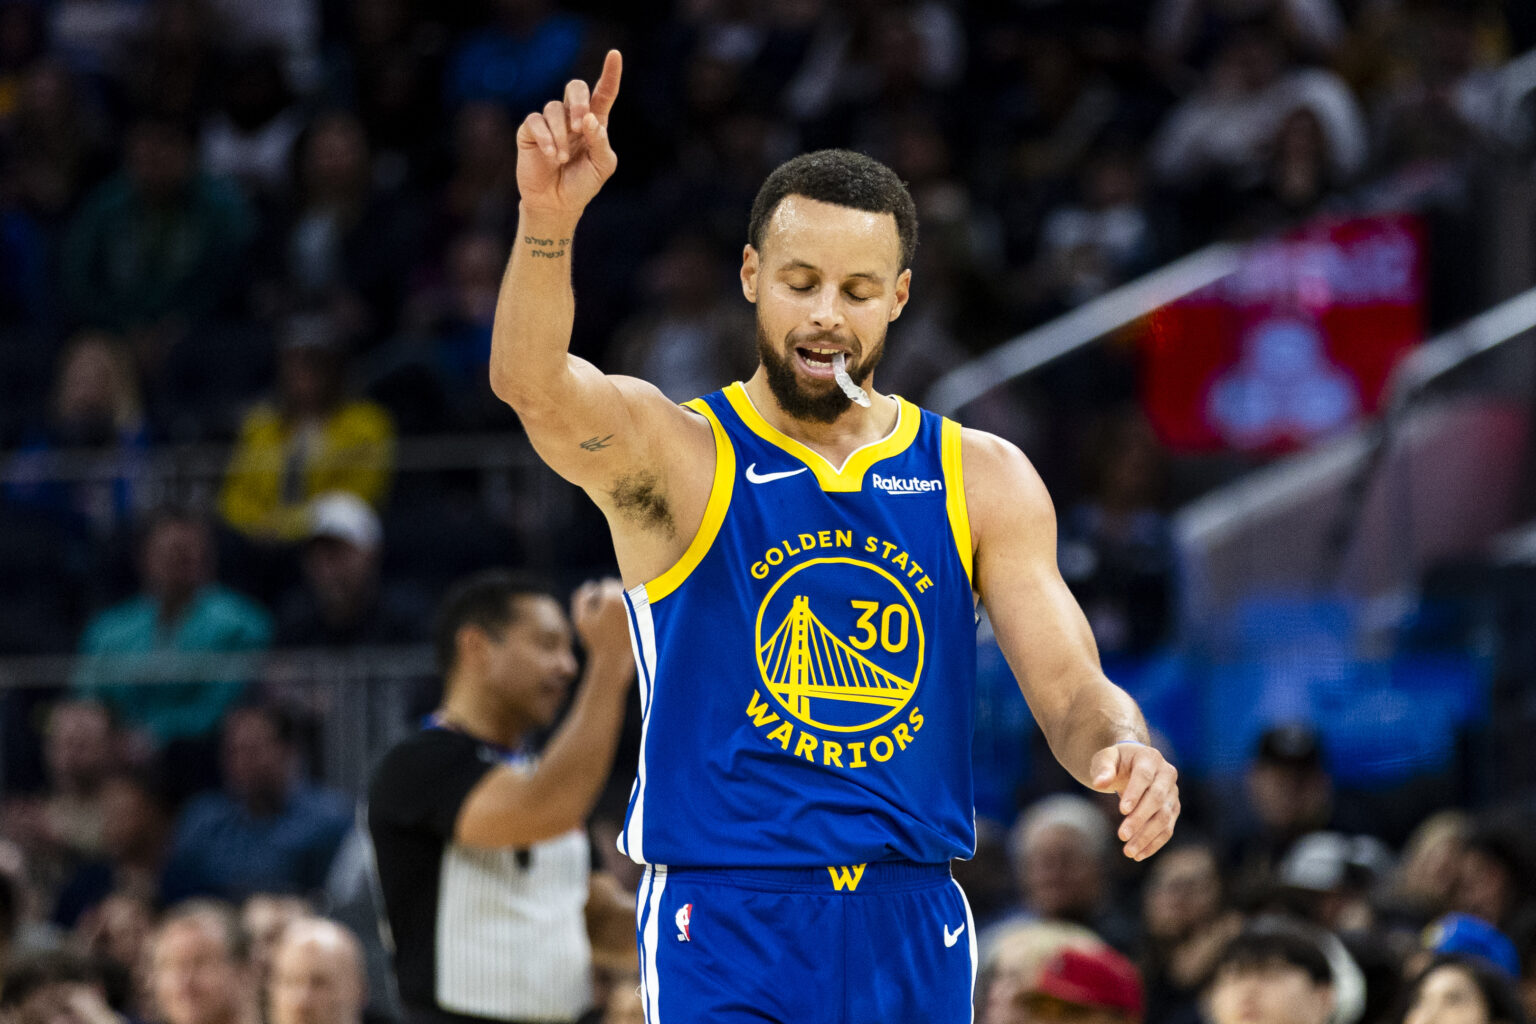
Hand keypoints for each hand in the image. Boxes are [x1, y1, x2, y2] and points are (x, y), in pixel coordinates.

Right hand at [516, 49, 621, 215]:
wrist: (557, 204)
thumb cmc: (583, 184)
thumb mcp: (602, 166)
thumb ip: (600, 142)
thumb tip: (589, 119)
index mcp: (595, 122)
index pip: (604, 92)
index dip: (610, 73)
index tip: (615, 55)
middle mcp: (572, 117)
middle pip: (575, 87)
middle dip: (579, 101)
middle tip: (581, 125)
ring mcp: (550, 122)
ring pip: (554, 108)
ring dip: (561, 134)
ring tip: (564, 159)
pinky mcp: (530, 131)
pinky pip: (536, 122)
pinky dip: (546, 138)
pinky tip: (552, 156)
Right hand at [571, 578, 634, 671]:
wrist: (616, 658)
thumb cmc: (596, 639)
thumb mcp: (581, 620)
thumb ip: (581, 598)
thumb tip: (593, 585)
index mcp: (612, 598)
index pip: (607, 583)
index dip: (601, 594)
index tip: (600, 607)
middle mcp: (629, 599)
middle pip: (621, 584)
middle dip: (614, 593)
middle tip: (610, 610)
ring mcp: (640, 606)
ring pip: (632, 591)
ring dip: (625, 598)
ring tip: (618, 614)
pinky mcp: (647, 614)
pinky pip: (641, 601)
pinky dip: (635, 605)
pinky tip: (628, 618)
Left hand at [1088, 741, 1178, 860]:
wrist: (1133, 763)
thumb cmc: (1117, 761)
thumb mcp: (1106, 758)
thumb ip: (1103, 769)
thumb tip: (1099, 784)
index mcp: (1150, 758)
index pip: (1144, 777)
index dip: (1134, 794)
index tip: (1121, 811)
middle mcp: (1167, 774)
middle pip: (1157, 799)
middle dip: (1140, 819)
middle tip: (1121, 836)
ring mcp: (1173, 793)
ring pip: (1164, 817)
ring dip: (1147, 836)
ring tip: (1129, 852)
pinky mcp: (1173, 809)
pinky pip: (1168, 829)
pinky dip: (1154, 843)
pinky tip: (1139, 854)